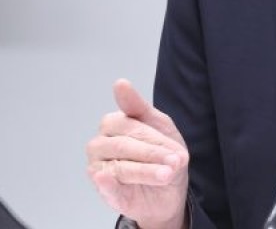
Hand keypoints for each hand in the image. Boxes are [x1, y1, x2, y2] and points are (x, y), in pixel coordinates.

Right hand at [86, 79, 189, 228]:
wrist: (169, 190)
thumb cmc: (161, 154)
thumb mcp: (159, 125)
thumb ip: (139, 105)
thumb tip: (119, 83)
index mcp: (112, 125)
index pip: (129, 125)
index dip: (154, 137)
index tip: (175, 148)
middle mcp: (100, 145)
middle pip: (125, 145)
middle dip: (154, 153)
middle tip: (176, 161)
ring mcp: (99, 169)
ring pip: (120, 167)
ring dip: (146, 171)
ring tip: (167, 174)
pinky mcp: (104, 192)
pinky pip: (105, 187)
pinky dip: (107, 184)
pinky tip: (107, 179)